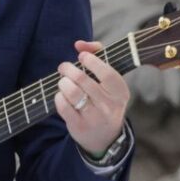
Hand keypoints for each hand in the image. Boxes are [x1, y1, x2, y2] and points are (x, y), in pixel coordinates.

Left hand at [54, 40, 129, 155]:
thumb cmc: (105, 99)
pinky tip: (62, 95)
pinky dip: (59, 97)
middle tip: (63, 67)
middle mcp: (109, 105)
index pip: (107, 73)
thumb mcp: (109, 80)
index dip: (92, 61)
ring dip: (63, 83)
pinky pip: (63, 106)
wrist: (105, 136)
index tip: (81, 56)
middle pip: (83, 80)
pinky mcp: (79, 126)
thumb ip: (98, 55)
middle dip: (68, 69)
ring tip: (63, 81)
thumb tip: (79, 44)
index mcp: (120, 91)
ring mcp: (94, 117)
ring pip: (72, 92)